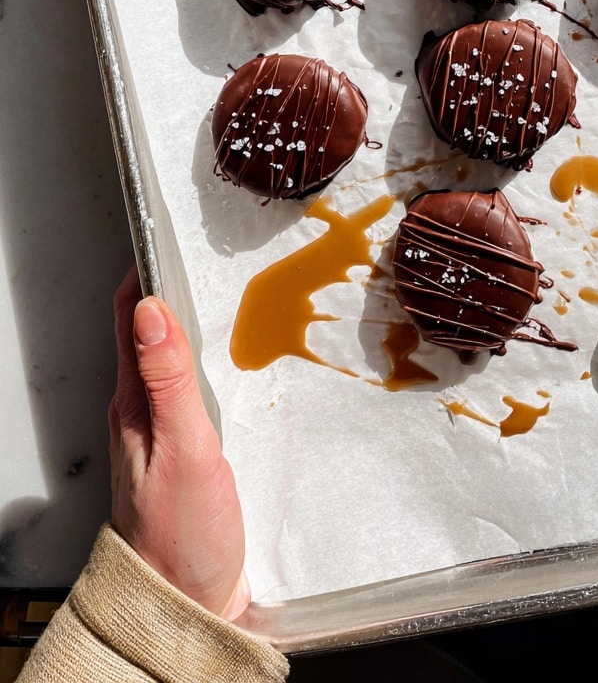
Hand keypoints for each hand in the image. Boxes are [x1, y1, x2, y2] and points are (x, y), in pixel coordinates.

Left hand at [108, 267, 249, 620]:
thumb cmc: (182, 536)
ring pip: (168, 355)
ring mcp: (161, 429)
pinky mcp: (185, 448)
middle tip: (199, 249)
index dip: (144, 270)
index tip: (165, 232)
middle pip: (148, 330)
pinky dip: (202, 356)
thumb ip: (169, 381)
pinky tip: (227, 355)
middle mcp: (141, 409)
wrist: (187, 603)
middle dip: (169, 284)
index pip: (131, 316)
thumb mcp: (184, 451)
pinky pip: (186, 385)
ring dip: (187, 318)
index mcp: (133, 402)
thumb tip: (153, 310)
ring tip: (216, 288)